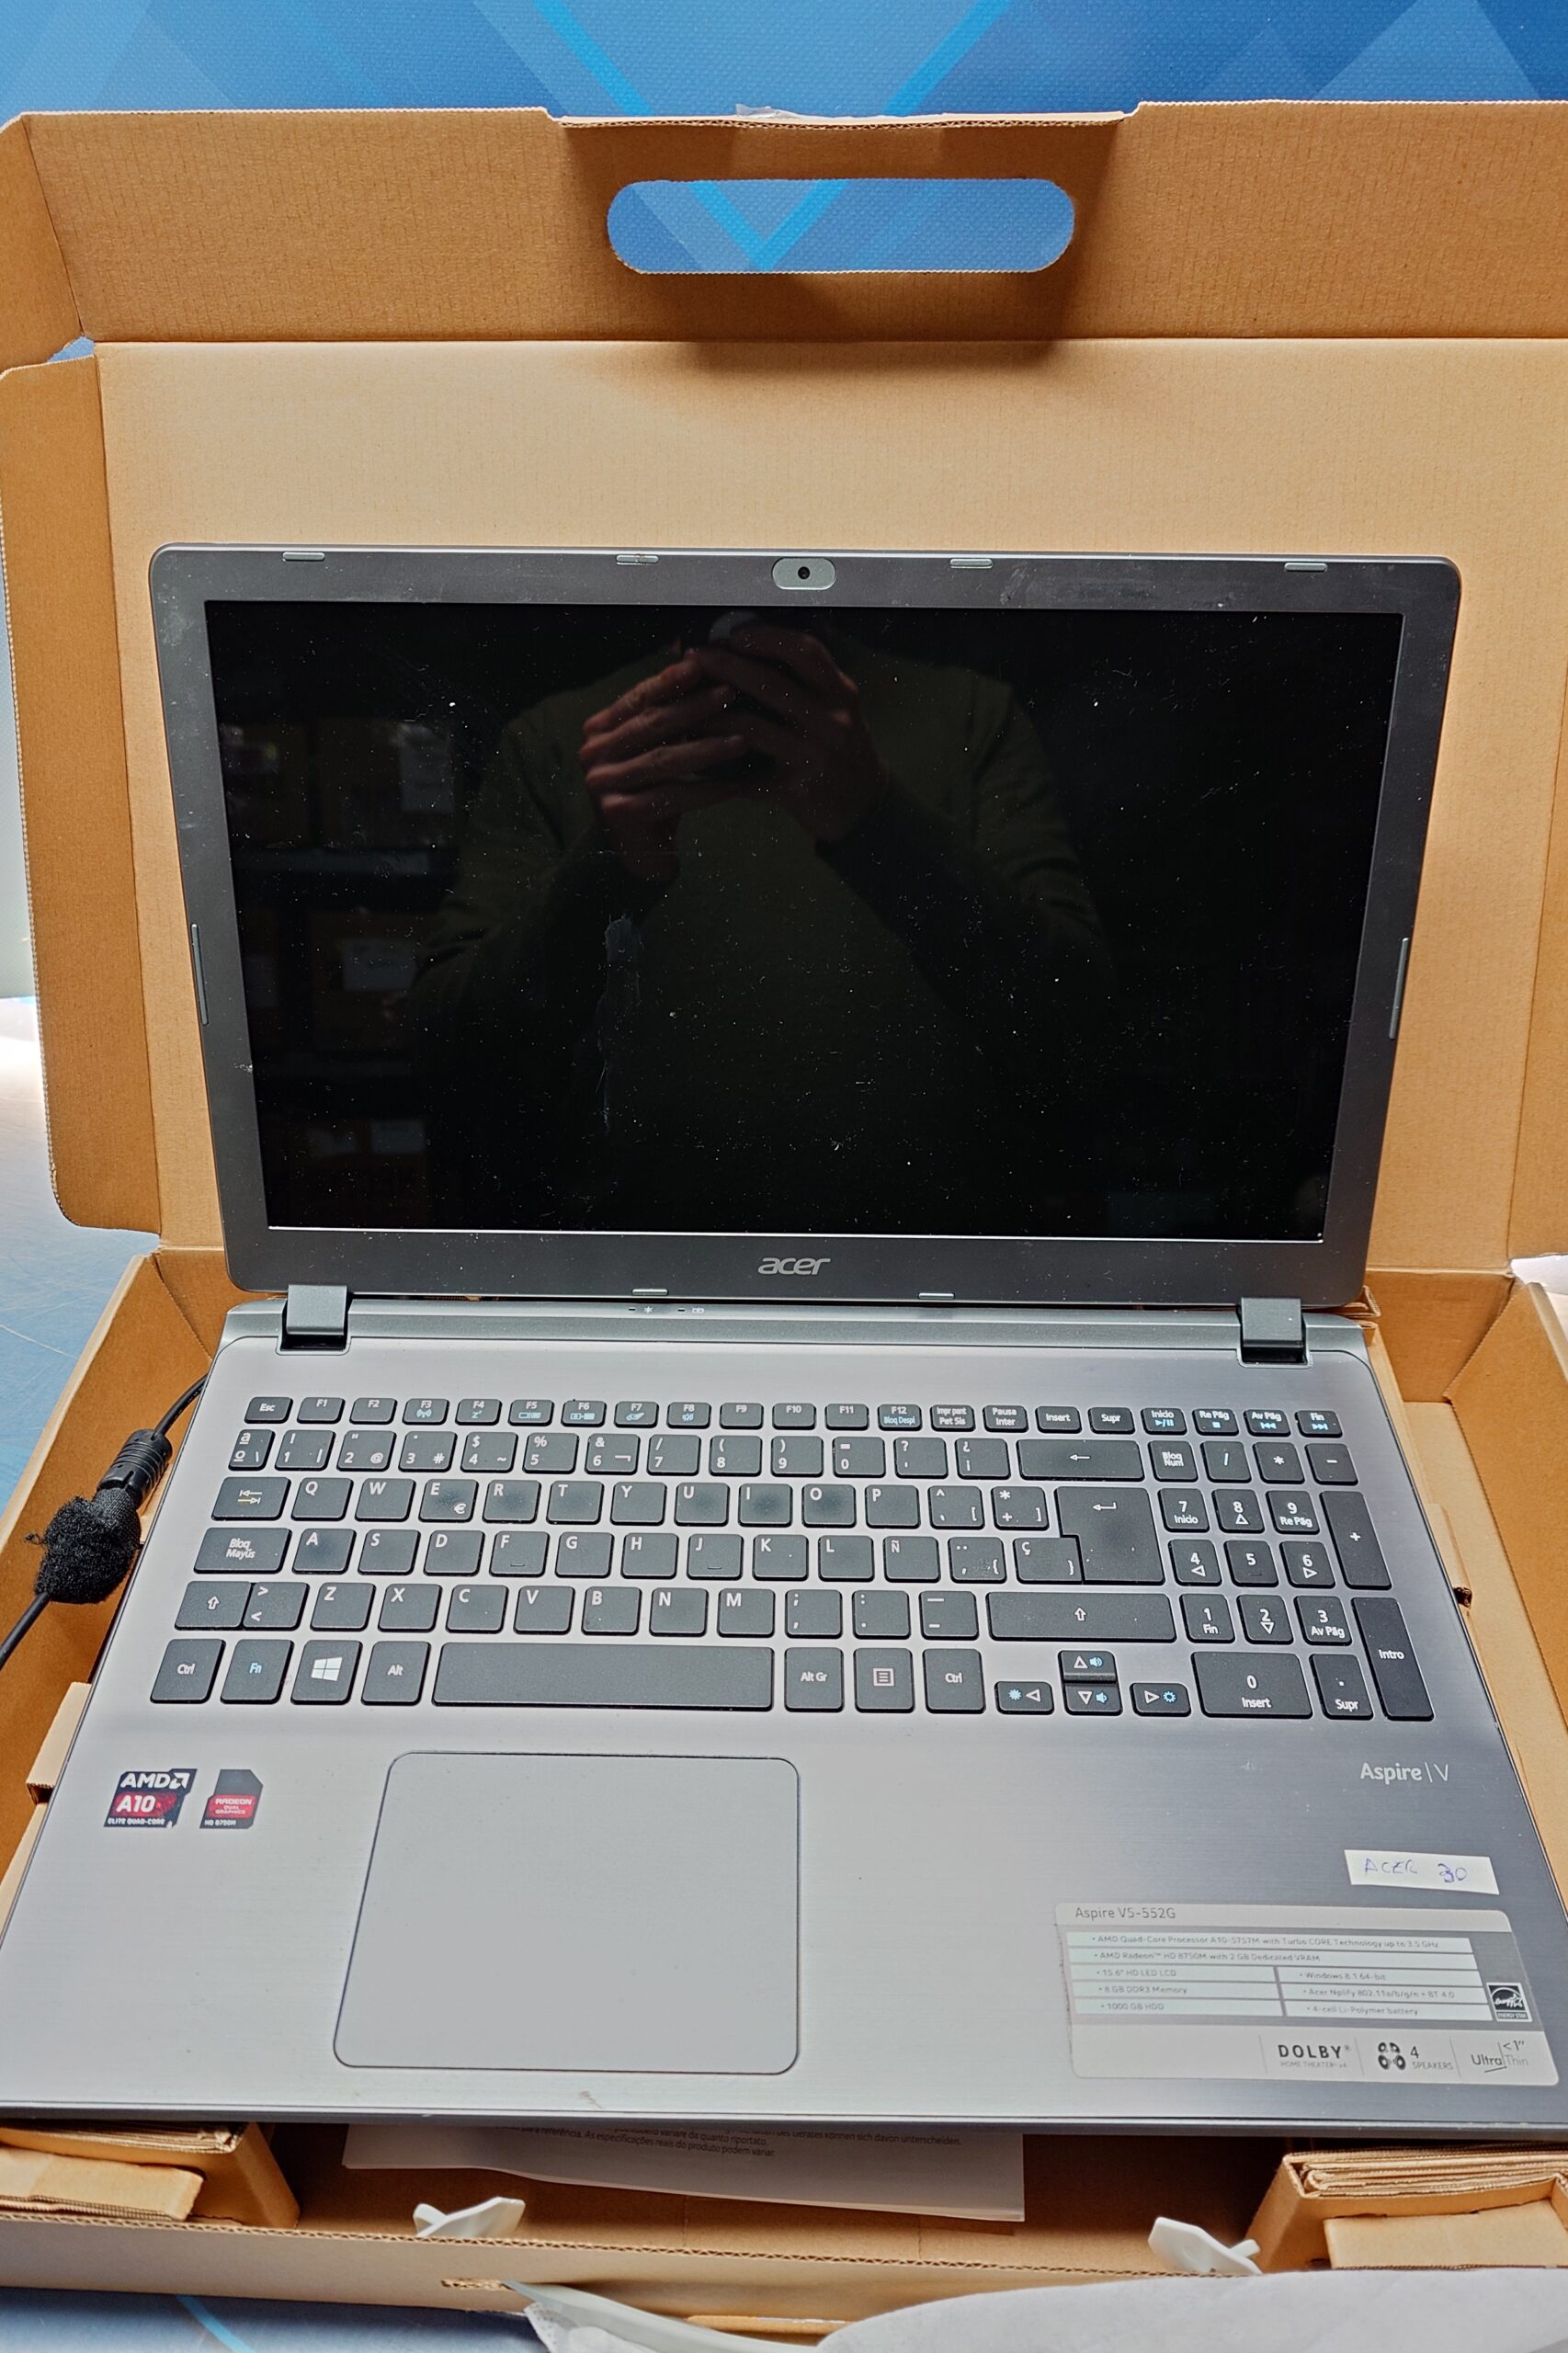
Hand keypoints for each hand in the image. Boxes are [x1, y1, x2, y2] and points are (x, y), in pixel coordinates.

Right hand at [578, 655, 748, 882]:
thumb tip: (697, 662)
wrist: (636, 853)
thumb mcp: (654, 748)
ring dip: (708, 748)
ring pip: (665, 760)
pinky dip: (708, 790)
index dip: (670, 680)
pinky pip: (673, 796)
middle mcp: (593, 754)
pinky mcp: (620, 814)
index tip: (703, 664)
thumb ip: (665, 714)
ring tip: (743, 740)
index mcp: (598, 730)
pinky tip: (736, 786)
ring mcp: (603, 785)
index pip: (638, 698)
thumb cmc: (652, 791)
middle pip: (653, 725)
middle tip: (731, 694)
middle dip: (696, 707)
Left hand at [688, 623, 884, 843]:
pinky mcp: (797, 790)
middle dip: (725, 666)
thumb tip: (751, 645)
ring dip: (712, 716)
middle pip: (771, 683)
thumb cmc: (839, 748)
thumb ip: (806, 681)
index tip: (733, 633)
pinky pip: (747, 775)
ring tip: (686, 707)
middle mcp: (832, 721)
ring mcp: (815, 757)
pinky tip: (697, 757)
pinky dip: (718, 766)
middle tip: (694, 658)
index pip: (805, 651)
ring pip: (752, 728)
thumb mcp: (837, 707)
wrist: (862, 805)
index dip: (766, 637)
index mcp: (841, 692)